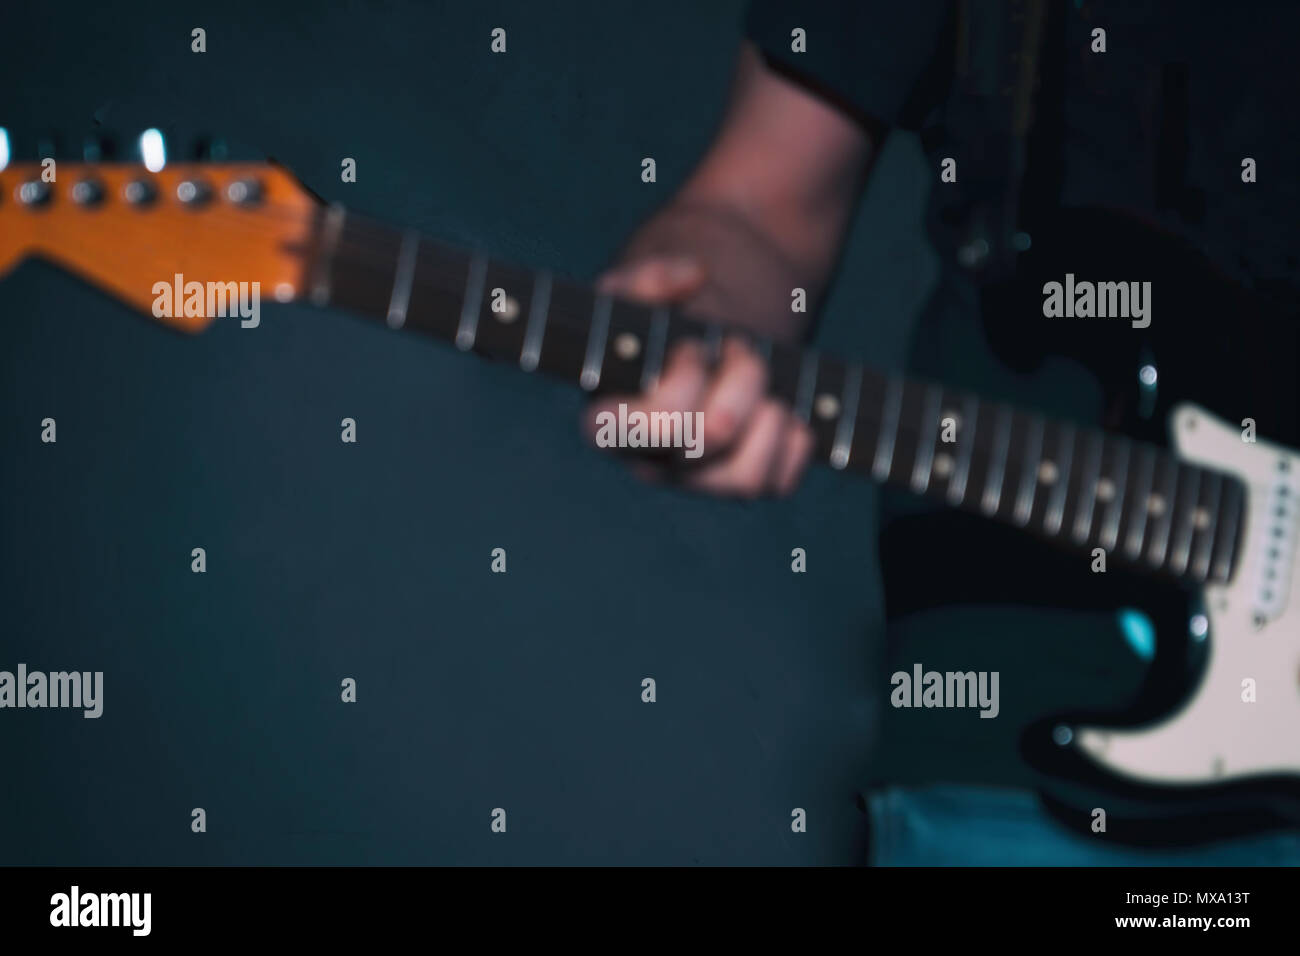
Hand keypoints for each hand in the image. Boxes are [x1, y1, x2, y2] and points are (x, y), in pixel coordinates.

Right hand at [585, 255, 814, 497]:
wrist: (716, 315)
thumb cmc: (670, 304)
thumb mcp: (642, 281)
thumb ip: (646, 274)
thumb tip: (690, 278)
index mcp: (608, 417)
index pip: (629, 431)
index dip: (675, 386)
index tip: (691, 346)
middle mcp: (649, 460)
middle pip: (706, 441)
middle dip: (738, 379)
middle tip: (739, 346)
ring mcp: (697, 480)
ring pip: (745, 480)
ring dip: (768, 412)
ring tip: (762, 377)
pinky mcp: (742, 482)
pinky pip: (778, 484)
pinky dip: (793, 438)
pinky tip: (780, 403)